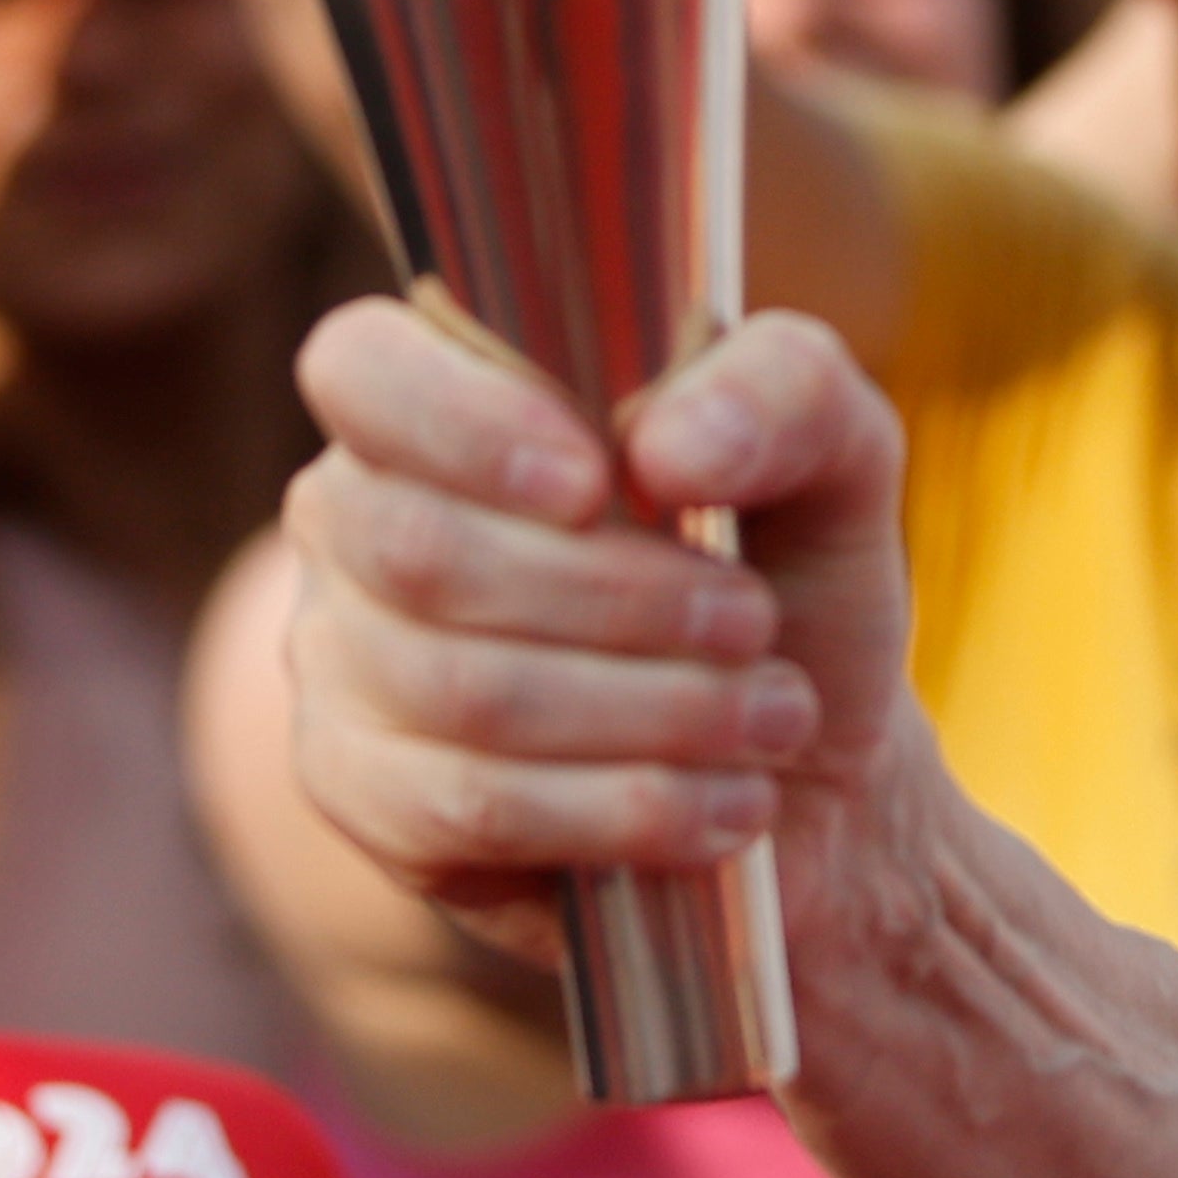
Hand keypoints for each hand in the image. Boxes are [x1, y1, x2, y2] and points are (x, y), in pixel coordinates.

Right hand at [287, 295, 902, 934]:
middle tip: (755, 625)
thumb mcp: (835, 456)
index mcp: (441, 398)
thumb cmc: (789, 577)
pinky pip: (468, 808)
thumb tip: (661, 447)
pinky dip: (621, 809)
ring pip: (460, 691)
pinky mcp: (371, 803)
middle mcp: (358, 521)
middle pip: (424, 550)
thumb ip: (781, 390)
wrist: (808, 773)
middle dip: (621, 597)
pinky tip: (722, 808)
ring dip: (651, 711)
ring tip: (772, 719)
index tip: (600, 479)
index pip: (361, 368)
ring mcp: (342, 667)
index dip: (463, 424)